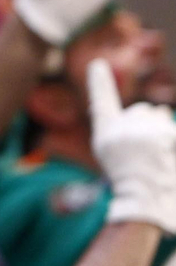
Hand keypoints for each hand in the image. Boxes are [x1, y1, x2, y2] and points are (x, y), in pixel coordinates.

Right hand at [89, 58, 175, 232]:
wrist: (147, 201)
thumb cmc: (130, 179)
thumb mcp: (115, 155)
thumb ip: (124, 129)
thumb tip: (155, 112)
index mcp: (106, 133)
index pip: (102, 102)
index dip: (98, 83)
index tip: (97, 64)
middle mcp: (123, 128)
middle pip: (145, 112)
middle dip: (151, 125)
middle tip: (148, 153)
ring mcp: (146, 132)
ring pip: (161, 117)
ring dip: (164, 131)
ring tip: (161, 156)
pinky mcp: (166, 136)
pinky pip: (170, 127)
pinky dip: (169, 137)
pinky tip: (166, 152)